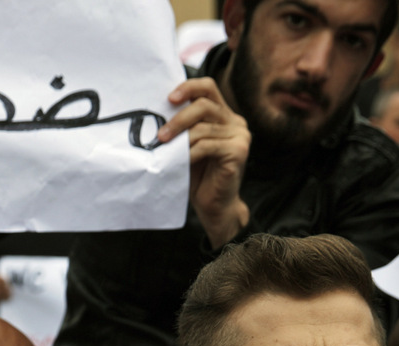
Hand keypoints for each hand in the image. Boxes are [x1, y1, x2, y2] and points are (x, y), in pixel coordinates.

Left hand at [159, 78, 250, 247]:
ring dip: (180, 138)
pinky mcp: (239, 150)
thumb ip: (183, 127)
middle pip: (204, 105)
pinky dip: (190, 153)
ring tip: (164, 148)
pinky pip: (207, 145)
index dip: (189, 87)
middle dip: (178, 119)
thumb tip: (158, 110)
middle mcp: (235, 121)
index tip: (169, 98)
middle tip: (160, 135)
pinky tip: (182, 161)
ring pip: (204, 127)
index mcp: (224, 115)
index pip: (208, 88)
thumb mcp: (188, 145)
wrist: (214, 205)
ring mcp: (240, 135)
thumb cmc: (199, 175)